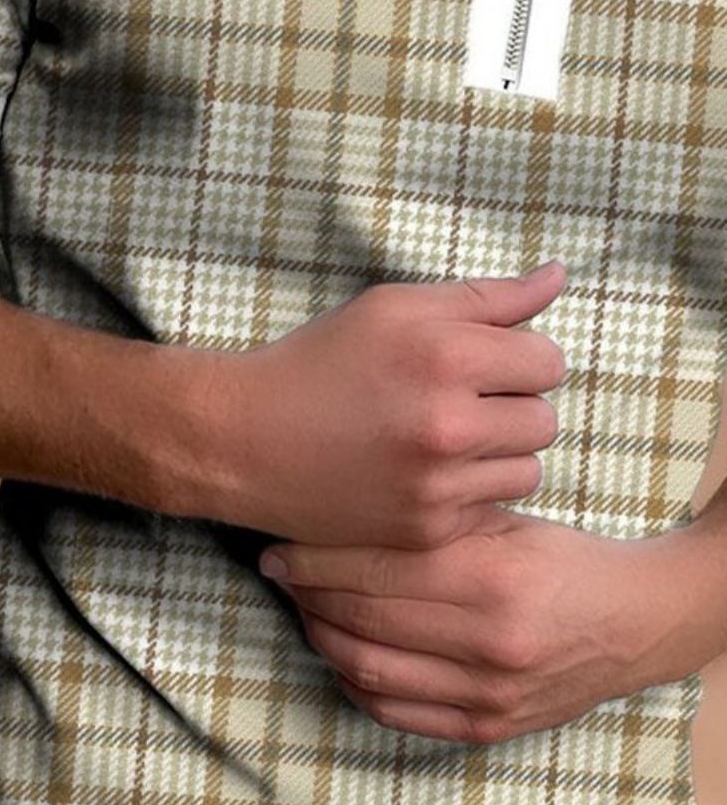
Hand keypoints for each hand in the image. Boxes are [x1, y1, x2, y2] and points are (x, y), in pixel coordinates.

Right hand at [192, 260, 567, 548]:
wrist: (244, 440)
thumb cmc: (319, 362)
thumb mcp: (394, 308)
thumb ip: (486, 296)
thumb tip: (559, 274)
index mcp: (445, 354)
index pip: (547, 360)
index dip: (519, 358)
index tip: (483, 362)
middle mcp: (449, 423)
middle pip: (544, 419)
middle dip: (511, 405)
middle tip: (458, 400)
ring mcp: (438, 484)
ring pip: (526, 469)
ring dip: (497, 453)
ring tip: (441, 437)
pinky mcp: (426, 529)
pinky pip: (490, 508)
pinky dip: (466, 490)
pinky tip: (421, 472)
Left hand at [257, 506, 698, 744]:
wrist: (631, 624)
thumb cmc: (560, 559)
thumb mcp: (505, 521)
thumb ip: (433, 518)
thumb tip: (343, 505)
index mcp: (491, 578)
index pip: (376, 569)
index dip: (315, 559)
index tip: (279, 546)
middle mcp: (488, 642)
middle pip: (363, 619)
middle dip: (306, 594)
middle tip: (278, 571)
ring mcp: (486, 694)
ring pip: (367, 671)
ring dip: (320, 637)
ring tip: (301, 606)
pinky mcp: (485, 728)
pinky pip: (393, 713)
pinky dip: (352, 682)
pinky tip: (337, 651)